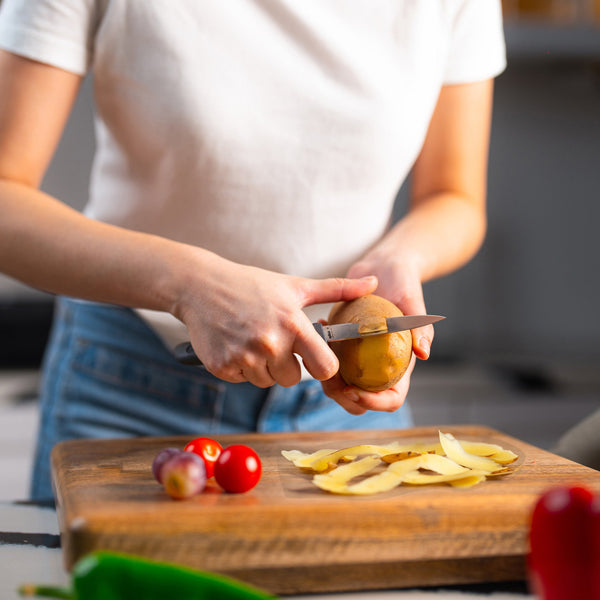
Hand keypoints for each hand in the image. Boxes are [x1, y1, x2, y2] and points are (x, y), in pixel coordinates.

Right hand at [174, 251, 377, 387]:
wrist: (200, 286)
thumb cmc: (252, 285)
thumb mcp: (295, 285)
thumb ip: (337, 289)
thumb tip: (373, 283)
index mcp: (293, 325)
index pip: (325, 368)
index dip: (322, 365)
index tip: (312, 356)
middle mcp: (269, 344)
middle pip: (293, 380)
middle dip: (287, 365)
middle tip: (274, 340)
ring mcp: (243, 357)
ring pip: (267, 382)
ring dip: (263, 367)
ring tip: (252, 338)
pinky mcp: (222, 367)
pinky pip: (243, 380)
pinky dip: (241, 367)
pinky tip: (235, 343)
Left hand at [319, 257, 430, 413]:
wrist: (383, 268)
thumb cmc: (403, 283)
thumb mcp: (412, 301)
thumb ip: (419, 326)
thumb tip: (423, 353)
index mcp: (399, 363)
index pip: (392, 398)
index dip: (375, 403)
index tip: (354, 391)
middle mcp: (378, 366)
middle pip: (362, 400)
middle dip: (344, 398)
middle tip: (328, 379)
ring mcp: (359, 358)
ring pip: (341, 386)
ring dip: (327, 380)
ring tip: (321, 351)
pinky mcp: (343, 345)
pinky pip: (329, 360)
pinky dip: (320, 354)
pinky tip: (320, 329)